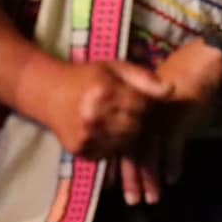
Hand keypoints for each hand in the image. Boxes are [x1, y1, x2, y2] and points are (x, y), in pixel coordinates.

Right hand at [37, 59, 170, 158]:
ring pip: (125, 143)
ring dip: (127, 134)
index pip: (143, 106)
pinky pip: (110, 153)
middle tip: (130, 111)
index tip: (143, 100)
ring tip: (118, 120)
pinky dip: (113, 145)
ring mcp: (87, 136)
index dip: (147, 104)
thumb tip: (172, 90)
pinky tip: (105, 131)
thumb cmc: (87, 77)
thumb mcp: (115, 68)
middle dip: (138, 120)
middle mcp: (95, 116)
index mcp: (105, 91)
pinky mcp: (81, 151)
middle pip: (136, 127)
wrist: (49, 93)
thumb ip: (144, 78)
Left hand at [116, 41, 221, 203]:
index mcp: (133, 109)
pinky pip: (173, 145)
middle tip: (131, 201)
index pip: (119, 141)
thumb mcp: (154, 100)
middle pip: (132, 149)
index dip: (115, 164)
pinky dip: (173, 163)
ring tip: (151, 198)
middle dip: (131, 177)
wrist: (200, 64)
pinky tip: (173, 178)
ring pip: (151, 152)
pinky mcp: (179, 117)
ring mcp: (160, 116)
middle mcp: (142, 114)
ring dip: (150, 177)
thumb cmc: (177, 82)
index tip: (110, 185)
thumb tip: (126, 145)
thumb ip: (141, 120)